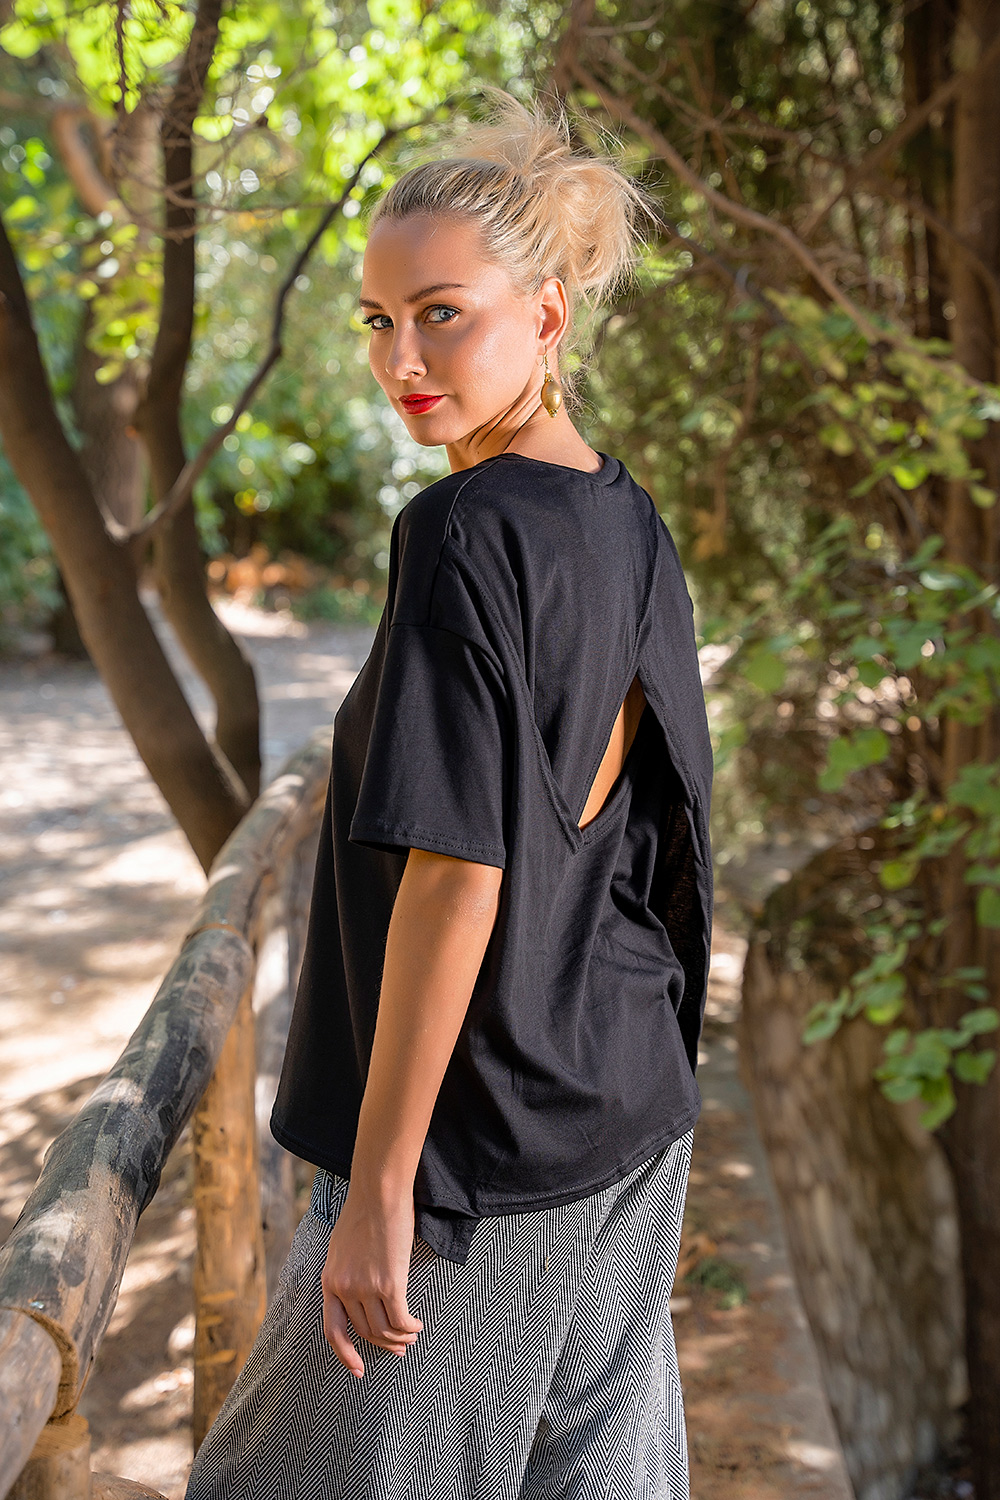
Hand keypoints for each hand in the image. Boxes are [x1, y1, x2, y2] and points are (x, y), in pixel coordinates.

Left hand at [321, 1181, 423, 1377]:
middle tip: (399, 1349)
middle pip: (365, 1331)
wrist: (377, 1192)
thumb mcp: (341, 1247)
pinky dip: (410, 1328)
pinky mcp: (390, 1282)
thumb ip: (344, 1273)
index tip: (358, 1370)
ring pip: (384, 1329)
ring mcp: (366, 1287)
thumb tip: (357, 1295)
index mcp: (329, 1280)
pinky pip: (400, 1319)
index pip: (333, 1330)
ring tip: (411, 1336)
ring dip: (400, 1338)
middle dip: (383, 1345)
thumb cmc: (363, 1212)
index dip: (345, 1354)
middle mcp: (344, 1288)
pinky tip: (417, 1325)